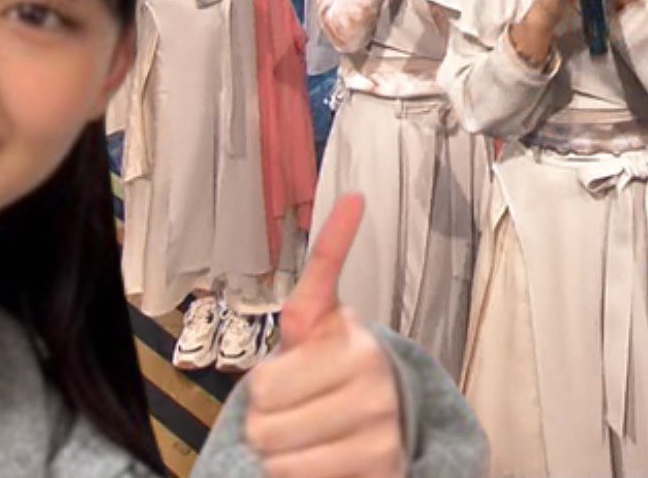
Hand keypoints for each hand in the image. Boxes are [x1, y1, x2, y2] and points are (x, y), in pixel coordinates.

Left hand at [245, 194, 404, 477]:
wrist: (384, 416)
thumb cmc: (335, 364)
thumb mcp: (321, 315)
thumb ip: (327, 262)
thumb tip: (355, 197)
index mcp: (353, 340)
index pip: (263, 384)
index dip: (264, 386)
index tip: (291, 376)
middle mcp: (373, 380)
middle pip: (265, 421)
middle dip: (268, 420)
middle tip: (297, 409)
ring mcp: (381, 425)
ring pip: (278, 455)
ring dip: (281, 452)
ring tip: (308, 436)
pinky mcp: (382, 463)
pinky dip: (297, 474)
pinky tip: (321, 459)